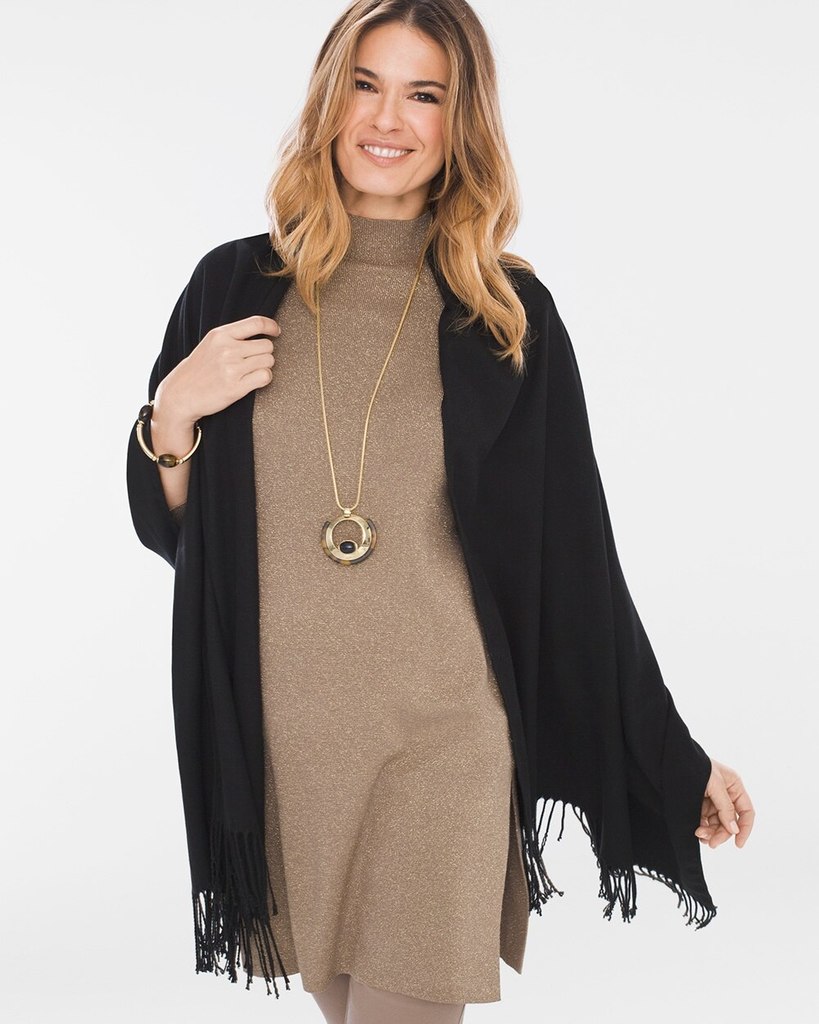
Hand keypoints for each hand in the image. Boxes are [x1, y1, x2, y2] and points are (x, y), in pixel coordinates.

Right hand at [156, 315, 280, 423]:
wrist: (180, 394)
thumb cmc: (198, 369)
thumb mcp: (211, 344)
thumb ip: (232, 336)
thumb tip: (261, 330)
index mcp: (220, 335)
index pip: (256, 323)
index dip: (271, 326)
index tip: (276, 332)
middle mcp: (227, 349)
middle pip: (267, 346)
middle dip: (265, 353)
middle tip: (255, 360)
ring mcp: (232, 368)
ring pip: (269, 361)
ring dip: (265, 367)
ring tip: (250, 372)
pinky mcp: (236, 387)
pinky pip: (265, 377)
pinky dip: (264, 379)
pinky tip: (253, 380)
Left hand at [695, 758, 754, 848]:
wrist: (669, 759)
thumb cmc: (694, 765)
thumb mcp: (714, 784)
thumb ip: (725, 807)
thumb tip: (734, 829)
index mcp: (734, 786)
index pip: (746, 811)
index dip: (744, 829)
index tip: (738, 844)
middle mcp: (725, 794)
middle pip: (730, 821)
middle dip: (721, 833)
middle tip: (711, 843)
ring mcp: (712, 800)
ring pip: (717, 824)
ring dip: (710, 832)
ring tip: (699, 835)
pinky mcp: (699, 804)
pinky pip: (705, 821)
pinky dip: (702, 828)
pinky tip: (697, 832)